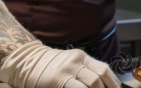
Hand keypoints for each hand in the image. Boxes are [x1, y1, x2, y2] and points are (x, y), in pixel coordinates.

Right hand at [0, 39, 120, 87]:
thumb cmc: (50, 67)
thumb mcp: (70, 64)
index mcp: (82, 57)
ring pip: (91, 85)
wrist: (27, 61)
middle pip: (99, 79)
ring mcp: (67, 70)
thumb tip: (101, 85)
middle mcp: (76, 61)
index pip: (104, 70)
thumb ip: (85, 72)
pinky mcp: (58, 80)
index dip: (113, 84)